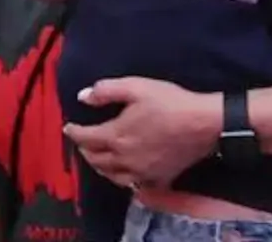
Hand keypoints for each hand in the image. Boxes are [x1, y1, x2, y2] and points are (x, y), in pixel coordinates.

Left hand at [62, 77, 220, 189]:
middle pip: (95, 159)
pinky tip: (124, 172)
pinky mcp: (157, 179)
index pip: (85, 138)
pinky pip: (133, 184)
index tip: (67, 127)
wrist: (204, 124)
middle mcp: (124, 159)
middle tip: (81, 142)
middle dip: (84, 150)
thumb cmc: (169, 102)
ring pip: (111, 175)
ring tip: (97, 158)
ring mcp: (140, 172)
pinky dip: (121, 178)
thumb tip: (82, 97)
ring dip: (99, 166)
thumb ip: (106, 91)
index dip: (74, 132)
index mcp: (115, 136)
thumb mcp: (136, 87)